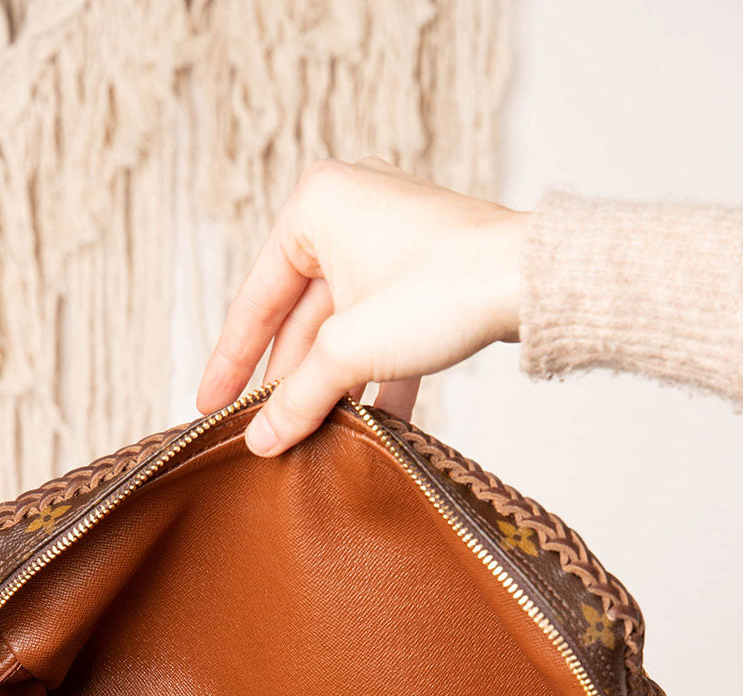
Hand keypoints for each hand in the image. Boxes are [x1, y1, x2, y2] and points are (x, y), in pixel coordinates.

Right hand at [197, 157, 528, 455]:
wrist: (533, 282)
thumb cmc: (441, 289)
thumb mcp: (349, 352)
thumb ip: (296, 397)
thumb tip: (259, 441)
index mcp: (313, 207)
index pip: (256, 301)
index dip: (231, 363)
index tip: (210, 408)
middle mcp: (347, 212)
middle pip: (301, 320)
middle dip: (290, 383)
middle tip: (266, 437)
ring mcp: (389, 241)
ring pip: (344, 330)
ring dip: (332, 387)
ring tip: (311, 440)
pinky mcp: (424, 273)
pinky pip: (381, 330)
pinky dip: (374, 376)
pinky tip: (367, 429)